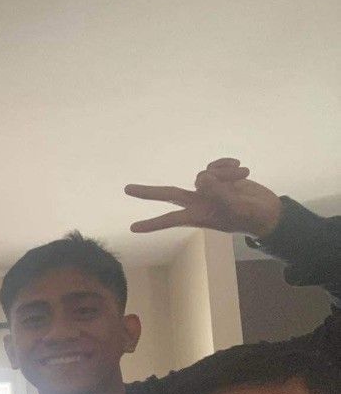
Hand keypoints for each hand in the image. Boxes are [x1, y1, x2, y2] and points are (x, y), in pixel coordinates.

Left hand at [125, 157, 282, 237]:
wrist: (268, 211)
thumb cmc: (252, 216)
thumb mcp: (237, 208)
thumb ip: (219, 194)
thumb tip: (202, 178)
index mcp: (199, 216)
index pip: (170, 219)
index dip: (152, 224)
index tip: (133, 229)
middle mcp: (198, 202)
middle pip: (168, 194)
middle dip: (148, 192)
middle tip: (125, 189)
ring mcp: (207, 189)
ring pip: (205, 173)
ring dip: (225, 173)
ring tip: (243, 178)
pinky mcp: (218, 176)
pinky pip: (216, 164)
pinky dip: (229, 165)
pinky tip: (242, 170)